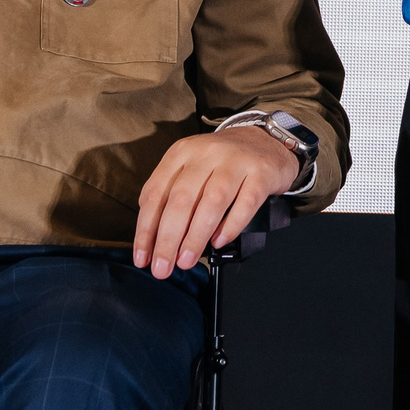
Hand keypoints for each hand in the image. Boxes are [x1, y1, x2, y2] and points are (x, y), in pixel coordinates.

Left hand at [132, 126, 299, 278]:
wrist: (266, 141)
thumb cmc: (223, 163)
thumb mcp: (190, 167)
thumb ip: (171, 195)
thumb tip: (154, 237)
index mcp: (182, 152)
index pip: (156, 192)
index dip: (146, 229)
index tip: (143, 257)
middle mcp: (207, 153)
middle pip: (181, 199)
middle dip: (168, 239)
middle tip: (163, 267)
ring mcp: (236, 162)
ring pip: (212, 202)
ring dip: (195, 237)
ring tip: (186, 260)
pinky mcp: (261, 173)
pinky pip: (245, 204)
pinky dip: (230, 227)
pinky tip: (219, 242)